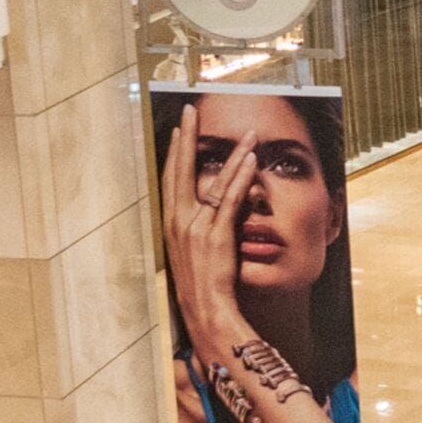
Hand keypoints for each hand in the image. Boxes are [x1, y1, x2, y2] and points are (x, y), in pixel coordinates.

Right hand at [161, 109, 257, 366]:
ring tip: (246, 134)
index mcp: (171, 224)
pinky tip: (250, 159)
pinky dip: (241, 177)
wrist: (204, 310)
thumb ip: (202, 226)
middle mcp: (179, 221)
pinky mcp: (216, 234)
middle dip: (186, 138)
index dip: (174, 152)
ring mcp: (196, 227)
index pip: (171, 179)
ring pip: (214, 181)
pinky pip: (230, 199)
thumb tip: (214, 207)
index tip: (178, 129)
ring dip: (232, 154)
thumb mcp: (196, 250)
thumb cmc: (202, 284)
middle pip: (181, 170)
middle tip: (190, 112)